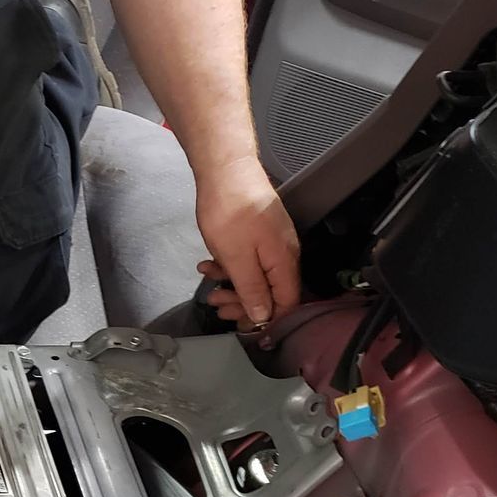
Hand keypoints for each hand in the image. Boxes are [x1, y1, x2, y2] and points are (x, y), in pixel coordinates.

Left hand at [194, 158, 300, 328]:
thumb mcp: (237, 259)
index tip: (244, 326)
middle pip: (271, 292)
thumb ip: (253, 290)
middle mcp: (284, 253)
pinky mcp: (258, 232)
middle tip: (218, 305)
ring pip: (256, 276)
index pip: (287, 303)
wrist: (225, 170)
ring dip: (233, 285)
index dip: (268, 320)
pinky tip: (208, 265)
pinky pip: (248, 259)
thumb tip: (263, 316)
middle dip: (244, 303)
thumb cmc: (231, 213)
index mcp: (284, 262)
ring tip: (209, 288)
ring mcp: (271, 241)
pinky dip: (229, 266)